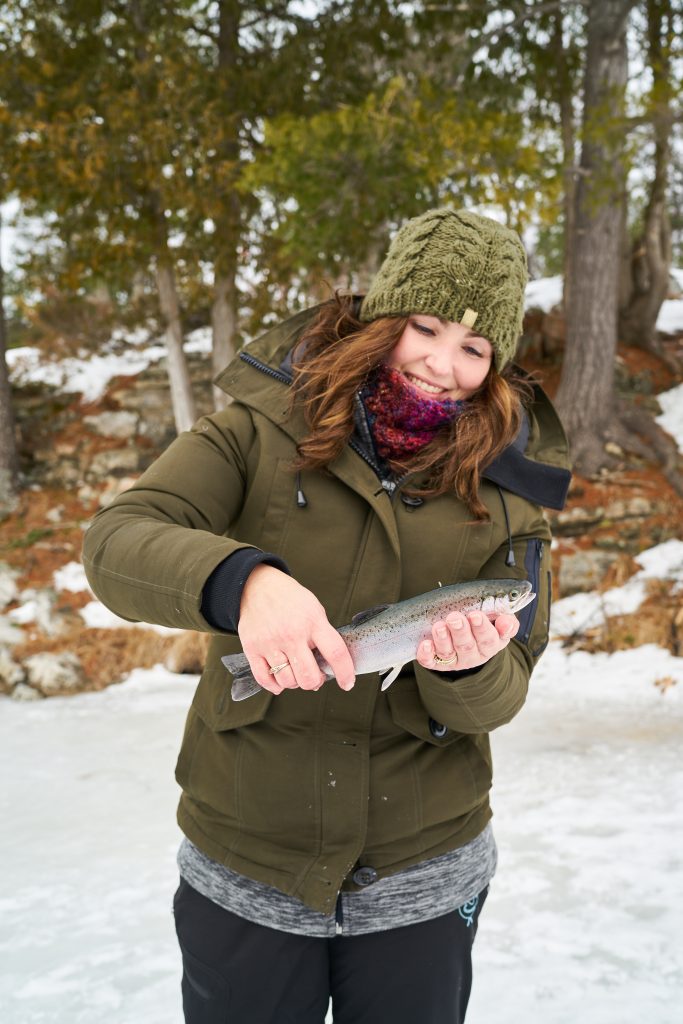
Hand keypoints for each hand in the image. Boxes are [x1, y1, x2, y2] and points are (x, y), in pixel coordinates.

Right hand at [238, 565, 355, 694]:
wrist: (258, 586)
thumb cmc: (289, 599)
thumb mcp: (314, 609)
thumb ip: (323, 636)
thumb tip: (328, 666)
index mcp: (312, 622)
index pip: (335, 654)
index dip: (345, 673)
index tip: (347, 683)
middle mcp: (291, 634)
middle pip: (309, 676)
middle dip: (315, 682)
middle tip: (315, 676)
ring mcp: (270, 643)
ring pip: (288, 681)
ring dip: (295, 682)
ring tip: (296, 672)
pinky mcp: (252, 648)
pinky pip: (264, 679)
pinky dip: (275, 686)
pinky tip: (280, 680)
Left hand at [416, 611, 518, 672]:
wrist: (468, 634)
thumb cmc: (483, 623)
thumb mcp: (498, 621)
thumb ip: (506, 621)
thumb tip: (506, 622)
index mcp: (491, 645)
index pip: (489, 639)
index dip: (482, 628)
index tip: (475, 615)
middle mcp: (473, 655)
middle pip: (467, 646)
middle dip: (460, 631)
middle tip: (454, 618)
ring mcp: (454, 660)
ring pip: (448, 653)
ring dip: (443, 640)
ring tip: (439, 626)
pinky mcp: (437, 662)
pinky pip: (430, 662)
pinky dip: (427, 655)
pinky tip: (425, 644)